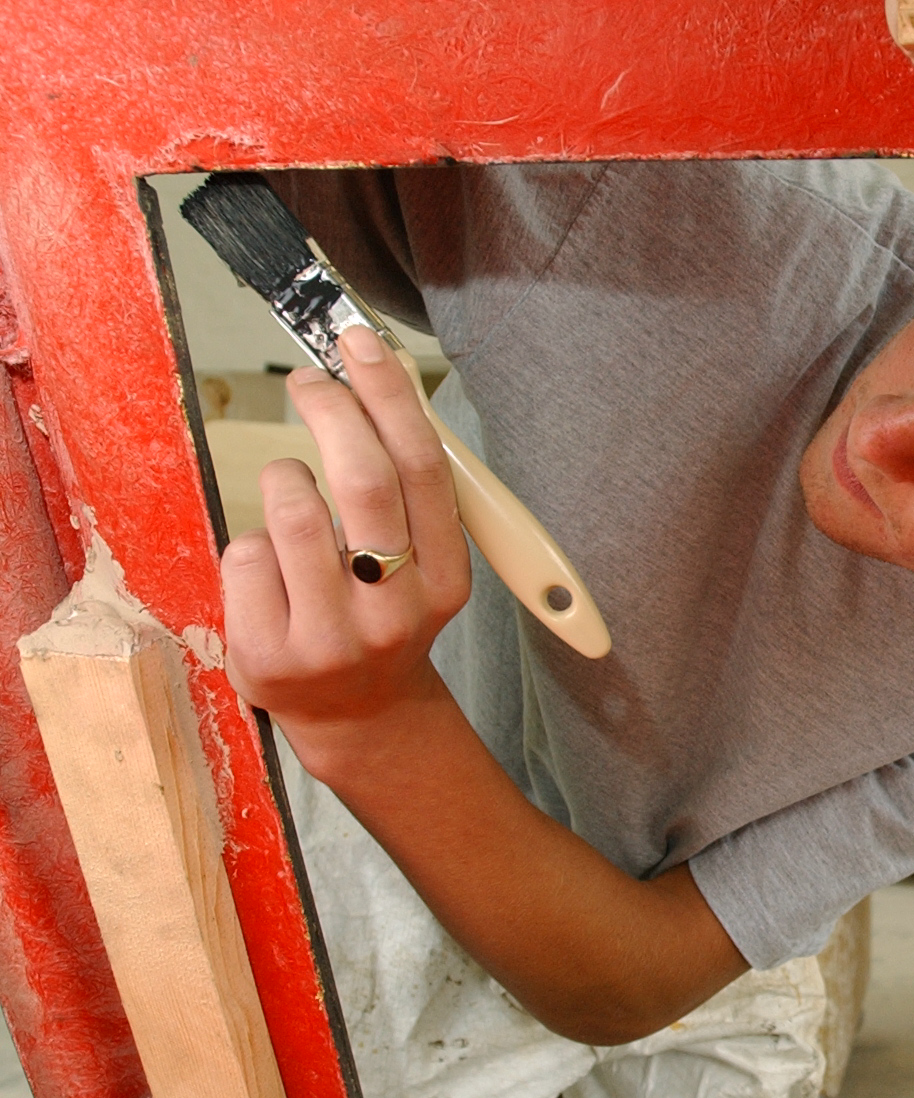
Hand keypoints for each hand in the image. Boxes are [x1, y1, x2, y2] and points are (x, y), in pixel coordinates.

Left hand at [220, 326, 470, 773]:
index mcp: (445, 579)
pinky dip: (252, 546)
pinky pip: (246, 556)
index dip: (389, 395)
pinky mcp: (268, 655)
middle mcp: (396, 611)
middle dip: (331, 410)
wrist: (358, 714)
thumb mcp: (423, 563)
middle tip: (312, 381)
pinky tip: (273, 573)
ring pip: (293, 511)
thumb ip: (408, 491)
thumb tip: (375, 381)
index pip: (422, 469)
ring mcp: (331, 638)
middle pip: (363, 480)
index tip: (359, 343)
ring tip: (292, 494)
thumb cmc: (383, 613)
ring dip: (284, 480)